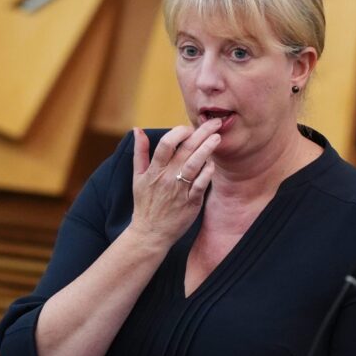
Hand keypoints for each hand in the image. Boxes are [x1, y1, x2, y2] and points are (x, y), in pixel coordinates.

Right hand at [130, 119, 220, 246]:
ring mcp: (179, 190)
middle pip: (185, 150)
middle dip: (201, 133)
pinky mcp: (191, 202)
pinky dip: (207, 173)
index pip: (166, 144)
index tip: (188, 128)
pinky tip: (213, 164)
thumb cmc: (145, 204)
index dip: (178, 132)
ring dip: (207, 149)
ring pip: (194, 165)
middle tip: (214, 122)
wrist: (150, 233)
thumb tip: (137, 129)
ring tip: (217, 138)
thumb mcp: (137, 177)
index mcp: (154, 170)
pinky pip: (201, 185)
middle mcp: (167, 178)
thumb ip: (139, 152)